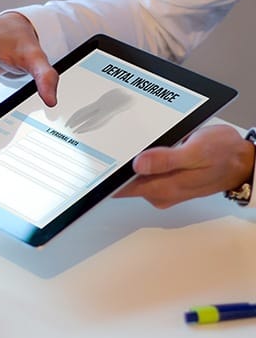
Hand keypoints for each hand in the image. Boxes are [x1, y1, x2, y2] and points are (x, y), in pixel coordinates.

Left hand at [114, 124, 254, 207]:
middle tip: (105, 147)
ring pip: (135, 177)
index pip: (125, 189)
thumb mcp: (196, 151)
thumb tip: (139, 164)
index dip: (108, 179)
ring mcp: (164, 188)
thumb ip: (166, 159)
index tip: (95, 167)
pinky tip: (140, 149)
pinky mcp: (167, 181)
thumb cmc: (223, 154)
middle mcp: (161, 192)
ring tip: (120, 144)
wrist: (242, 161)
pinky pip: (146, 173)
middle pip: (127, 183)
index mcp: (165, 188)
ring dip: (128, 163)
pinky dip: (140, 162)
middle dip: (116, 167)